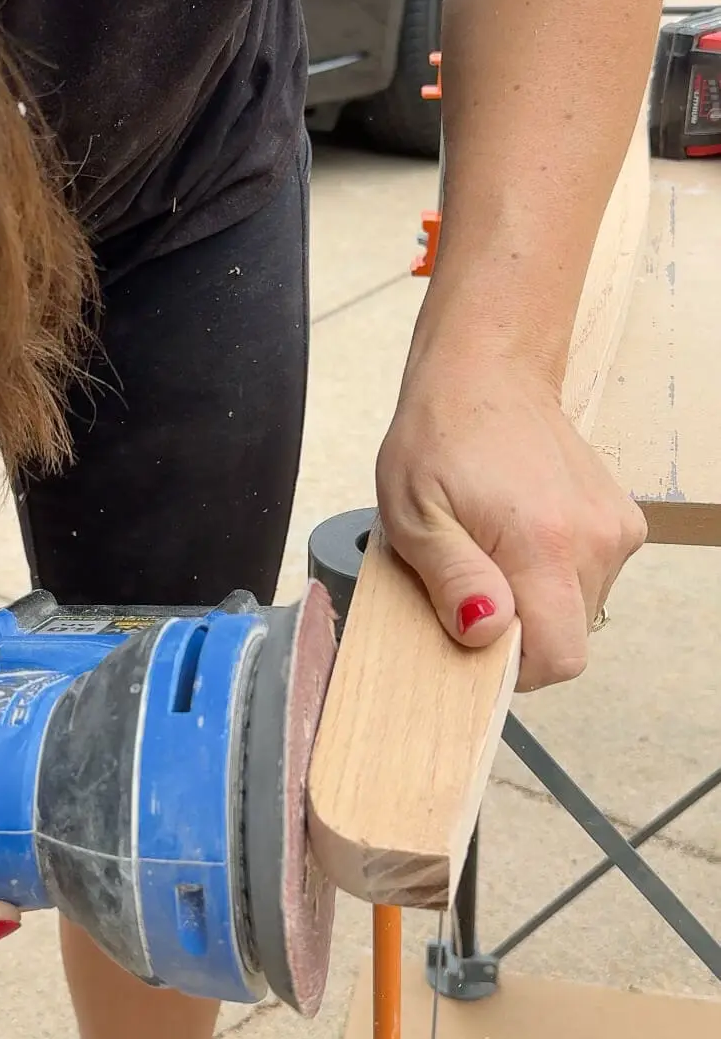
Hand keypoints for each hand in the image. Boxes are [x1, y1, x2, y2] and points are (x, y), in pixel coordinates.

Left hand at [376, 363, 646, 690]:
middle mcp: (594, 540)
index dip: (513, 665)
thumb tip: (486, 631)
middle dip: (517, 627)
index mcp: (544, 544)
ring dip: (534, 598)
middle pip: (566, 637)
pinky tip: (522, 535)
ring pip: (577, 611)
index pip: (557, 657)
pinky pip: (589, 580)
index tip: (476, 631)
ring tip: (494, 549)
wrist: (489, 372)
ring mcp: (615, 531)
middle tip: (473, 579)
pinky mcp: (623, 522)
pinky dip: (554, 574)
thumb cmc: (441, 438)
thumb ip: (452, 580)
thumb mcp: (415, 515)